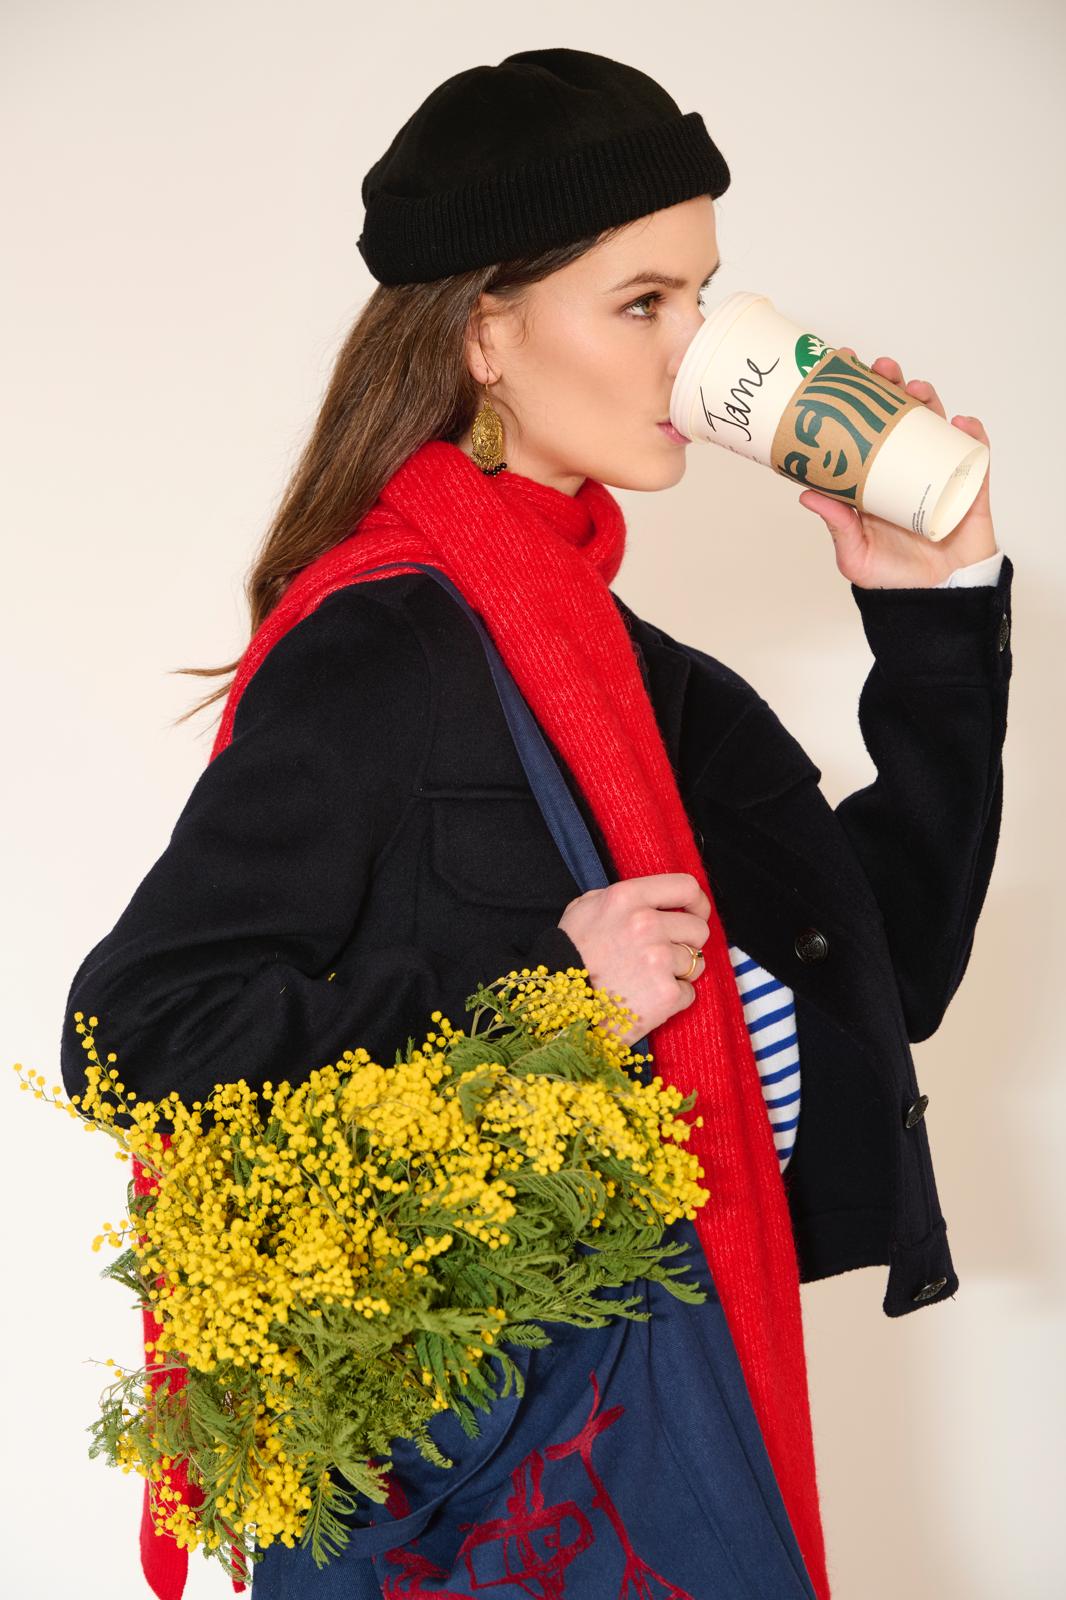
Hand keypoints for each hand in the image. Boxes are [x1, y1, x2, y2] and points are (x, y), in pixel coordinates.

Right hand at [558, 872, 710, 1048]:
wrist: (558, 1007)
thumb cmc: (568, 957)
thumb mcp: (583, 909)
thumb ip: (618, 898)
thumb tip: (650, 899)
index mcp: (627, 897)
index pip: (686, 887)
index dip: (697, 902)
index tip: (695, 913)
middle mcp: (647, 923)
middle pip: (698, 928)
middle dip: (686, 942)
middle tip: (663, 955)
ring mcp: (659, 959)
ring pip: (696, 962)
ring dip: (679, 972)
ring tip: (648, 980)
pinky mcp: (666, 993)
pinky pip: (688, 993)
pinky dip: (672, 999)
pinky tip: (646, 1000)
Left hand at [797, 350, 996, 588]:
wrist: (935, 601)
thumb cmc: (892, 579)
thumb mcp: (855, 555)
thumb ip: (837, 526)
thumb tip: (806, 493)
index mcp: (873, 478)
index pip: (862, 428)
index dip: (854, 397)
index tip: (841, 370)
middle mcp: (904, 468)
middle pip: (898, 415)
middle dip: (889, 386)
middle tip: (878, 369)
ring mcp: (938, 472)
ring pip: (934, 424)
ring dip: (926, 399)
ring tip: (914, 387)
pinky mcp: (969, 487)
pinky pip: (975, 455)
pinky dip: (972, 435)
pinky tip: (960, 423)